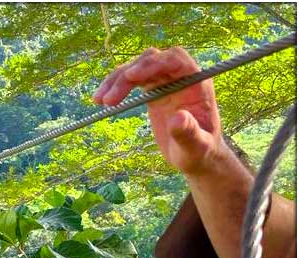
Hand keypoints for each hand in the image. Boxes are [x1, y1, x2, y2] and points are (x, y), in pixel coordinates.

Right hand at [93, 47, 229, 174]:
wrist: (195, 155)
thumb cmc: (200, 152)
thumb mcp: (196, 146)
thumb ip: (188, 132)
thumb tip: (177, 118)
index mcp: (196, 83)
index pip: (175, 60)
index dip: (153, 64)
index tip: (131, 76)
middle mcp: (180, 77)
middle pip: (151, 61)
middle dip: (127, 75)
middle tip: (109, 100)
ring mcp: (165, 82)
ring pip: (137, 68)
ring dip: (116, 81)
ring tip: (99, 101)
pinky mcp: (152, 90)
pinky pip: (131, 80)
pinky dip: (115, 88)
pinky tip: (101, 100)